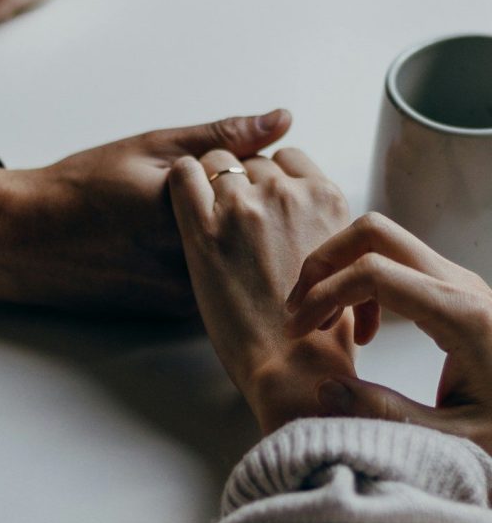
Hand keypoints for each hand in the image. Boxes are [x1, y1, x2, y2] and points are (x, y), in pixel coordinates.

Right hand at [0, 110, 290, 315]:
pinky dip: (215, 262)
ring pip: (240, 262)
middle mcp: (192, 263)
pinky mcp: (174, 313)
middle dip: (250, 207)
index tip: (227, 164)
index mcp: (189, 214)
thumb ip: (220, 137)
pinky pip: (217, 284)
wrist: (28, 242)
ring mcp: (184, 294)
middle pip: (257, 231)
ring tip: (178, 220)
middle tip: (207, 191)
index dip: (252, 171)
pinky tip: (173, 245)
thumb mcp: (149, 148)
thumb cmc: (82, 189)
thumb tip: (281, 119)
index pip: (263, 189)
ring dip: (236, 239)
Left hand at [168, 147, 354, 434]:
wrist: (293, 365)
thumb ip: (322, 225)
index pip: (288, 158)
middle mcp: (287, 193)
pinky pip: (183, 173)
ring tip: (207, 218)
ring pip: (217, 161)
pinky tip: (183, 202)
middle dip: (240, 182)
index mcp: (326, 198)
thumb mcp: (341, 260)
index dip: (269, 177)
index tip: (259, 201)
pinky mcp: (204, 229)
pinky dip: (182, 180)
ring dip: (210, 182)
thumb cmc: (319, 327)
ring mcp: (245, 207)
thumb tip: (303, 215)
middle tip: (230, 219)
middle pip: (251, 161)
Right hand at [286, 212, 491, 452]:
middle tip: (299, 307)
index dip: (323, 295)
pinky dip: (360, 285)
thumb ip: (388, 414)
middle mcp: (460, 285)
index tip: (298, 331)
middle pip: (374, 233)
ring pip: (380, 242)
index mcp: (462, 316)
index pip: (373, 273)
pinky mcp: (452, 290)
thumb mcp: (455, 437)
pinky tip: (361, 333)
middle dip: (324, 262)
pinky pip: (394, 264)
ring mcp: (457, 282)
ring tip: (320, 322)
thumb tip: (325, 388)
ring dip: (338, 271)